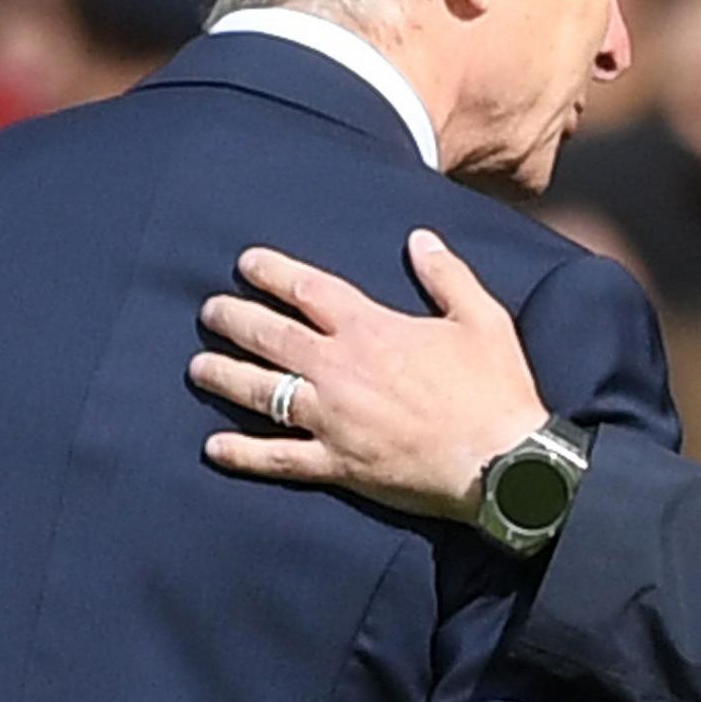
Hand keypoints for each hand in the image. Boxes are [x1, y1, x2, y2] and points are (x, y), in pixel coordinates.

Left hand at [188, 230, 549, 521]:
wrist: (504, 463)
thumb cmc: (495, 389)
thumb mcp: (482, 318)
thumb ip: (446, 275)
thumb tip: (420, 238)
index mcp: (370, 328)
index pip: (305, 289)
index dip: (270, 273)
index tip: (244, 264)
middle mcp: (338, 368)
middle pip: (269, 335)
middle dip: (232, 319)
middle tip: (208, 311)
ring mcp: (331, 418)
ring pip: (260, 392)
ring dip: (223, 376)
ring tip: (196, 367)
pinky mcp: (336, 463)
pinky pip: (277, 457)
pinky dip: (242, 454)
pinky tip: (213, 448)